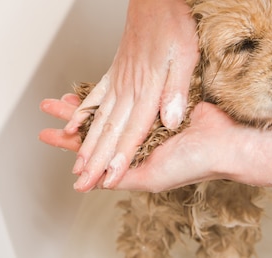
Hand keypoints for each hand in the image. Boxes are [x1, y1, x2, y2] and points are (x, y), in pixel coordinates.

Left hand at [40, 97, 245, 192]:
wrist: (226, 142)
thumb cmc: (195, 163)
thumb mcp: (154, 176)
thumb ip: (125, 176)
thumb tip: (95, 182)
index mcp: (133, 159)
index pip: (95, 153)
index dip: (73, 146)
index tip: (50, 137)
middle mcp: (136, 141)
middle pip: (96, 133)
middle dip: (70, 127)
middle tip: (45, 116)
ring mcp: (146, 121)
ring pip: (107, 112)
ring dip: (83, 108)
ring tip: (59, 100)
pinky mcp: (158, 102)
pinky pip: (126, 95)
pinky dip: (107, 94)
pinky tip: (94, 90)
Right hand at [60, 0, 198, 191]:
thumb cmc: (173, 22)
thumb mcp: (186, 53)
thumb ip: (176, 89)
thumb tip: (168, 121)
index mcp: (147, 86)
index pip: (133, 129)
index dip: (121, 156)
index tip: (108, 179)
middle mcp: (128, 86)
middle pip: (111, 129)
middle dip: (97, 159)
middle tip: (81, 183)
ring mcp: (119, 79)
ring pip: (100, 118)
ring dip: (87, 143)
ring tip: (75, 165)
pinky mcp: (116, 71)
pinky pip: (96, 97)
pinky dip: (83, 114)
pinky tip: (73, 127)